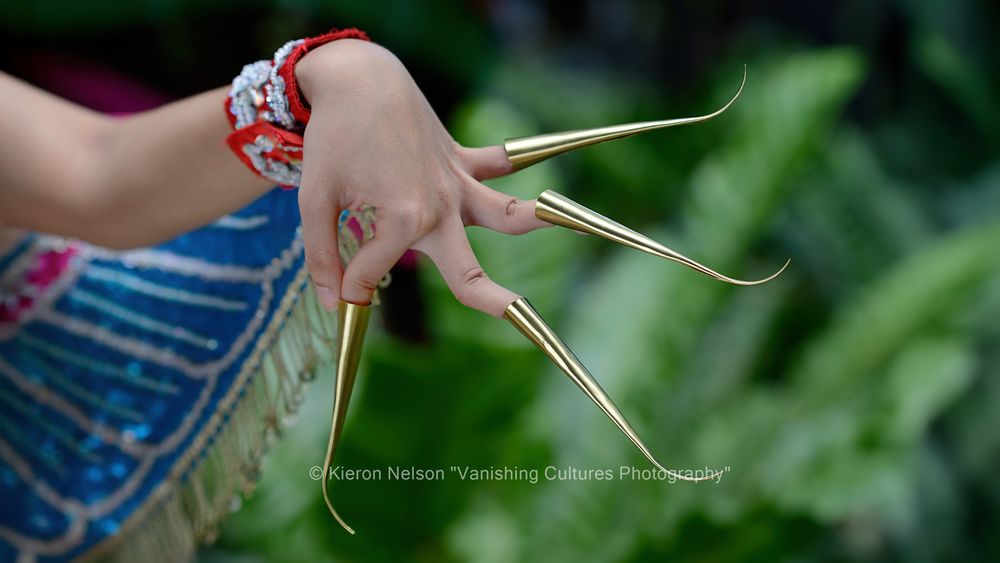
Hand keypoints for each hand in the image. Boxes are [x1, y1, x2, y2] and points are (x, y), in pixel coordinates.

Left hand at [295, 39, 548, 316]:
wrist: (359, 77)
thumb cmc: (334, 137)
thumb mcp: (315, 198)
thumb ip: (323, 256)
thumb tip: (336, 304)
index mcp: (402, 220)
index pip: (373, 274)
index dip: (348, 285)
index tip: (336, 288)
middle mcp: (440, 207)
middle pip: (470, 272)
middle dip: (497, 305)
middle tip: (524, 324)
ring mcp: (458, 184)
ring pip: (509, 214)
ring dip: (543, 224)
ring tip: (583, 231)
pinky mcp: (464, 161)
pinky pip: (504, 163)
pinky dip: (532, 163)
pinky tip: (557, 183)